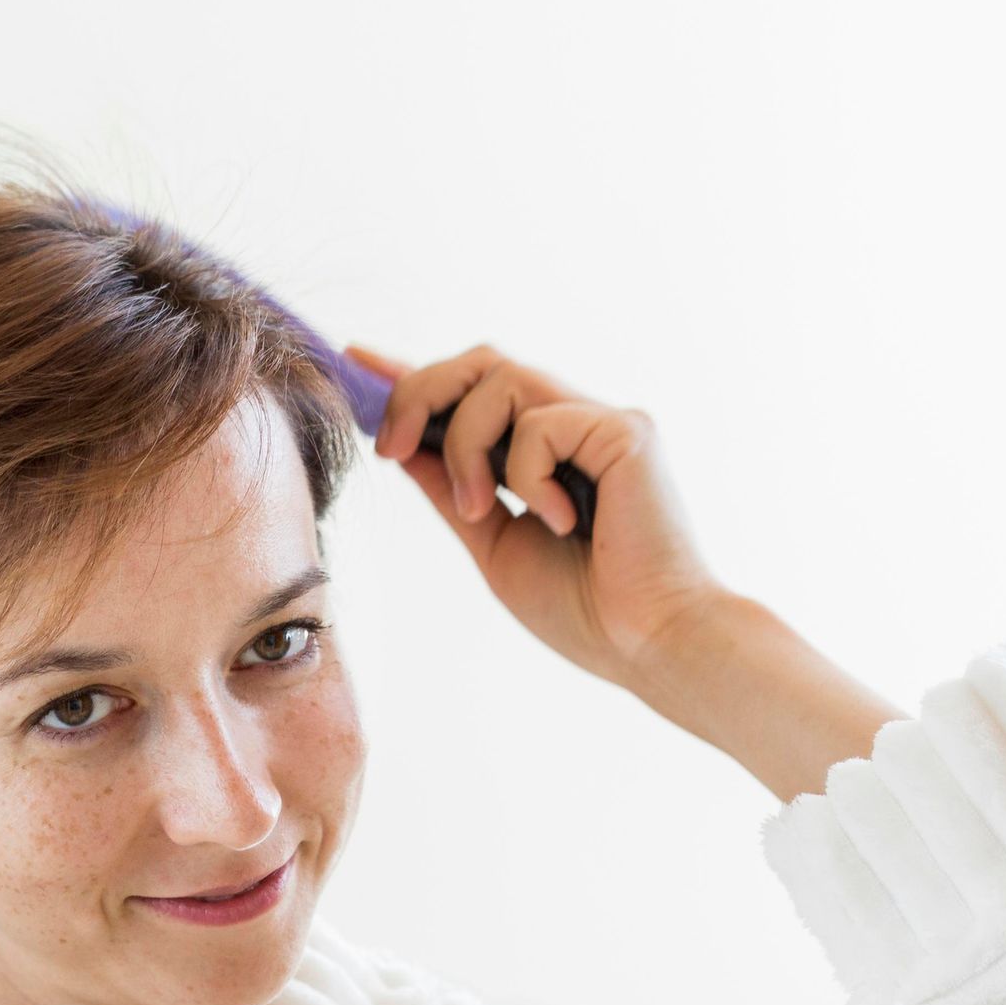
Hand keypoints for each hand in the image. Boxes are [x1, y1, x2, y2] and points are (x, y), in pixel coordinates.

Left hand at [343, 341, 728, 685]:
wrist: (647, 643)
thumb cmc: (584, 609)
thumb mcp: (493, 542)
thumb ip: (453, 491)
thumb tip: (403, 447)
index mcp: (545, 451)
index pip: (472, 390)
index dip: (414, 374)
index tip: (358, 361)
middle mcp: (574, 424)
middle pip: (480, 362)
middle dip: (420, 393)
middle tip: (389, 448)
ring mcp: (602, 422)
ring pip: (500, 379)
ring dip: (464, 444)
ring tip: (481, 506)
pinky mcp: (625, 431)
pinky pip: (540, 423)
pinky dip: (527, 475)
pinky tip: (561, 521)